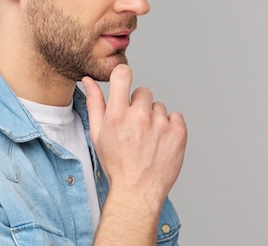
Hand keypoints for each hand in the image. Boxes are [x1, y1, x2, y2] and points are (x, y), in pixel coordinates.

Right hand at [82, 64, 186, 207]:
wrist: (137, 192)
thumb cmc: (116, 164)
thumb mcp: (98, 134)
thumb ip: (95, 104)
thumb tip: (89, 80)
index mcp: (117, 115)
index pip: (123, 74)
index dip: (124, 76)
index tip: (124, 83)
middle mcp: (139, 117)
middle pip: (143, 92)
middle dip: (139, 106)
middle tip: (135, 128)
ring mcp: (161, 124)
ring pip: (159, 107)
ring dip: (154, 119)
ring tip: (147, 140)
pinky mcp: (178, 133)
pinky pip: (176, 117)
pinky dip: (170, 127)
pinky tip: (160, 142)